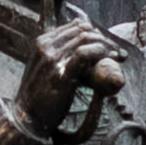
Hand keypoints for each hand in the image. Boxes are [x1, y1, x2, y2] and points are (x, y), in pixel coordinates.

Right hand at [17, 22, 126, 140]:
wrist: (27, 118)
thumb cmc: (39, 96)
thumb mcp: (44, 68)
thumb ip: (59, 55)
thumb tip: (83, 46)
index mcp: (42, 42)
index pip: (76, 26)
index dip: (96, 32)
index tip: (108, 44)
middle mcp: (46, 47)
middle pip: (83, 31)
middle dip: (105, 38)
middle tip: (117, 51)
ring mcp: (52, 59)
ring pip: (86, 39)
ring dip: (107, 45)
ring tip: (118, 56)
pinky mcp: (61, 73)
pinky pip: (85, 53)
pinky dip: (101, 52)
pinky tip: (111, 59)